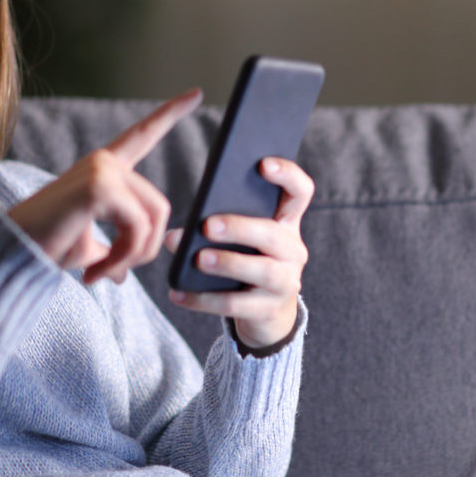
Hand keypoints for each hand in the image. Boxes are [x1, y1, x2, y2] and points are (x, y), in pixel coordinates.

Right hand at [9, 88, 202, 285]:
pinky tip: (96, 271)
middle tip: (113, 272)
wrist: (13, 253)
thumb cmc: (45, 247)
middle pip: (160, 207)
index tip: (197, 92)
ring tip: (102, 273)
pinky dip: (122, 259)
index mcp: (105, 168)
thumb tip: (124, 277)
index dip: (170, 113)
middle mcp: (105, 161)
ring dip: (132, 258)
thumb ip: (112, 253)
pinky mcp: (100, 187)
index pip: (143, 134)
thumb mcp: (87, 250)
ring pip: (153, 220)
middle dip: (145, 250)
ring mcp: (103, 170)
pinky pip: (137, 230)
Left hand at [164, 156, 313, 348]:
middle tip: (207, 226)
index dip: (287, 175)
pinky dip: (203, 299)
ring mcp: (285, 282)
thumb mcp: (240, 239)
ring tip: (198, 259)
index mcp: (286, 223)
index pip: (300, 192)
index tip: (262, 164)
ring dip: (228, 263)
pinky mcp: (268, 310)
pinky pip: (236, 304)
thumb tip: (175, 235)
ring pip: (262, 271)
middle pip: (273, 235)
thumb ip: (215, 226)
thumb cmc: (245, 260)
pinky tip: (178, 293)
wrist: (265, 312)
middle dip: (240, 228)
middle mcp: (292, 250)